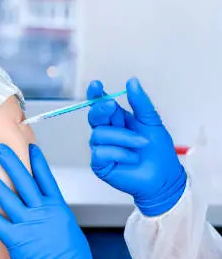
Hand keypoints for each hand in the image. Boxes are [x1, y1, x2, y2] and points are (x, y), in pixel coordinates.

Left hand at [0, 144, 104, 258]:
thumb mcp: (69, 232)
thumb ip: (55, 216)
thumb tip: (47, 210)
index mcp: (58, 208)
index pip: (46, 177)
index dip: (37, 160)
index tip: (29, 146)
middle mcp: (43, 212)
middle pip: (24, 180)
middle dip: (10, 162)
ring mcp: (29, 224)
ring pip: (7, 197)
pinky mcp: (17, 240)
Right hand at [88, 78, 186, 215]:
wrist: (164, 177)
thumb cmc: (158, 152)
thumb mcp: (151, 122)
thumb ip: (140, 102)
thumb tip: (132, 81)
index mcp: (116, 121)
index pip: (101, 105)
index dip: (96, 94)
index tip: (96, 85)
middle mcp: (106, 133)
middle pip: (94, 116)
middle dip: (102, 109)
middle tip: (113, 107)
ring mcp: (101, 148)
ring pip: (99, 134)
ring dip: (124, 138)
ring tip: (140, 145)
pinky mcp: (99, 164)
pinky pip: (102, 152)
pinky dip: (120, 153)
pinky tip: (132, 158)